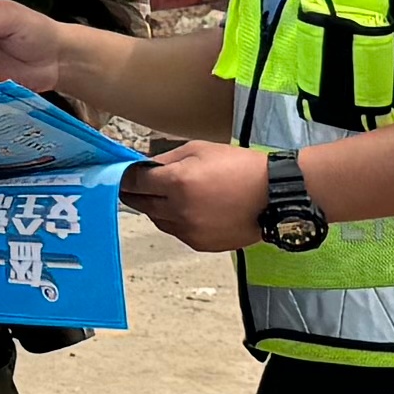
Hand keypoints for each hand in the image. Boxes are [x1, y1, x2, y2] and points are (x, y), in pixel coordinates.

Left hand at [123, 142, 281, 251]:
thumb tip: (144, 167)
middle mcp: (179, 210)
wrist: (272, 195)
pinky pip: (175, 231)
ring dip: (154, 208)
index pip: (135, 182)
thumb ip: (167, 159)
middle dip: (134, 194)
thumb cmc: (239, 166)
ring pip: (157, 220)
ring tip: (164, 196)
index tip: (121, 174)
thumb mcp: (200, 149)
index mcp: (178, 182)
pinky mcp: (199, 243)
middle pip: (140, 204)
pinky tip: (186, 209)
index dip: (124, 177)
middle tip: (133, 186)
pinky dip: (174, 221)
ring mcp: (188, 230)